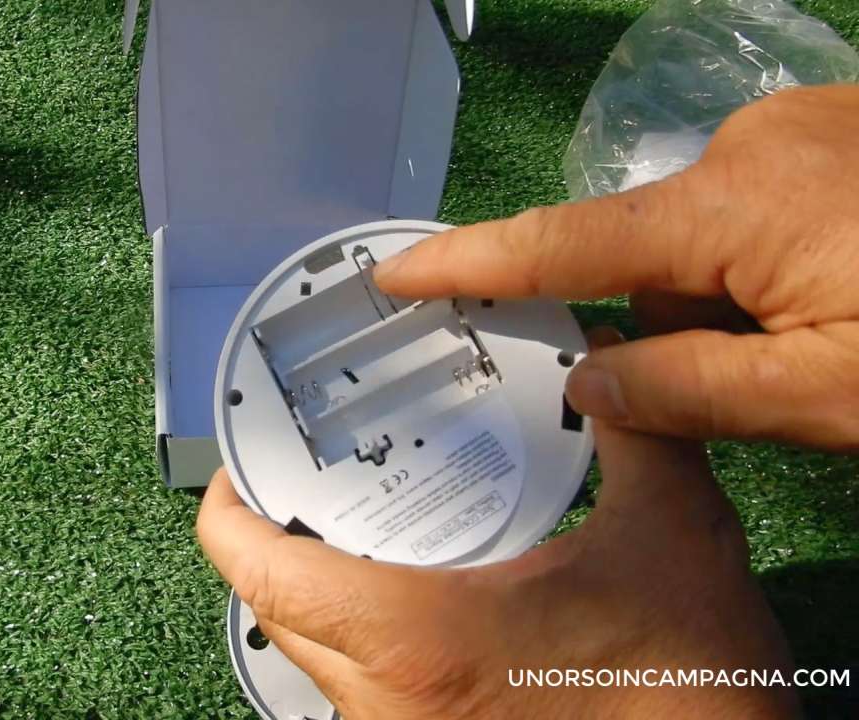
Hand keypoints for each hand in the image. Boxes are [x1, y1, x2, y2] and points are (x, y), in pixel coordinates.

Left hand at [197, 423, 797, 718]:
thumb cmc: (689, 696)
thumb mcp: (674, 537)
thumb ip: (636, 434)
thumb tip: (607, 364)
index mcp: (414, 640)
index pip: (258, 570)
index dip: (227, 509)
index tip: (240, 467)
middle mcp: (384, 703)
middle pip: (273, 610)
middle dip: (272, 543)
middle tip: (307, 483)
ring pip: (313, 658)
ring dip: (317, 593)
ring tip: (358, 529)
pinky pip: (357, 690)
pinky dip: (360, 639)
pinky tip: (415, 596)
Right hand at [373, 84, 858, 450]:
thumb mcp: (832, 396)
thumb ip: (694, 393)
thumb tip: (585, 380)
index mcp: (733, 207)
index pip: (560, 244)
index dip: (469, 264)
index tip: (395, 273)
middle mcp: (747, 146)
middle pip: (645, 254)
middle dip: (673, 326)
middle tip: (759, 386)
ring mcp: (794, 130)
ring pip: (705, 237)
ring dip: (730, 298)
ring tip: (825, 344)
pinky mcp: (828, 133)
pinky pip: (752, 205)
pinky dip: (766, 261)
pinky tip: (837, 296)